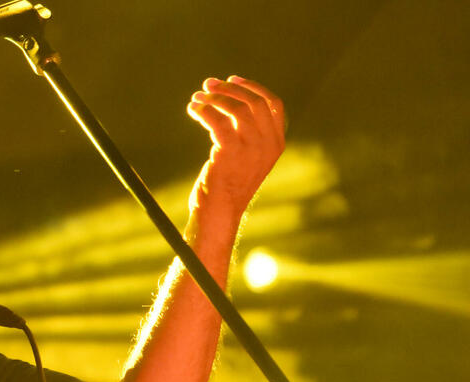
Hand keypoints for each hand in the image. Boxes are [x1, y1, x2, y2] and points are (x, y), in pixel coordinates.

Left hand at [186, 76, 284, 220]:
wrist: (220, 213)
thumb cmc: (228, 187)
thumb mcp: (248, 159)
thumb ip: (249, 136)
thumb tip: (230, 103)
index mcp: (277, 144)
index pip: (274, 104)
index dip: (253, 88)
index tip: (232, 80)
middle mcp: (268, 144)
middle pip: (253, 102)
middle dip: (228, 89)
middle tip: (208, 85)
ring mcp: (251, 147)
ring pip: (235, 108)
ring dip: (213, 98)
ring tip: (197, 98)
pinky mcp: (230, 150)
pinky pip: (216, 120)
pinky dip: (202, 110)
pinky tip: (193, 109)